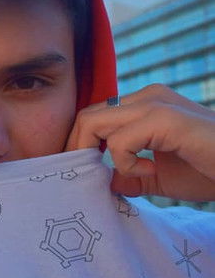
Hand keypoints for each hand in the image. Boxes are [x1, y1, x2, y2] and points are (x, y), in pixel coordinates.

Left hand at [65, 84, 214, 200]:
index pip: (95, 116)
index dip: (80, 144)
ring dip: (98, 156)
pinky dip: (125, 163)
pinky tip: (150, 171)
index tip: (83, 173)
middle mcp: (147, 96)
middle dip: (77, 149)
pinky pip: (120, 141)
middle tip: (89, 177)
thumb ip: (132, 176)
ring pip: (95, 122)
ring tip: (127, 174)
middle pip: (87, 115)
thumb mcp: (161, 177)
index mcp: (145, 104)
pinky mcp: (165, 119)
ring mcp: (156, 104)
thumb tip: (106, 181)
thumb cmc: (210, 171)